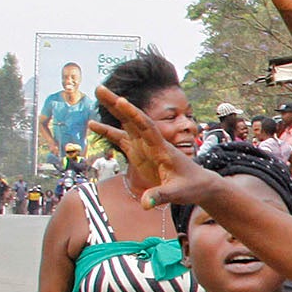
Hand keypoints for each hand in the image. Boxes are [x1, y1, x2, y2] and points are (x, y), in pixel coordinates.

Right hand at [93, 86, 217, 210]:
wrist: (198, 184)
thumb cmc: (190, 186)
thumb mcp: (177, 193)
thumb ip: (160, 196)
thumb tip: (145, 204)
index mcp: (162, 148)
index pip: (147, 127)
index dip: (134, 115)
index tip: (120, 101)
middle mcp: (152, 142)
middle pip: (133, 119)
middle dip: (117, 104)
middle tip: (100, 88)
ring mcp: (144, 146)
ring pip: (126, 124)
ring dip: (112, 109)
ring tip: (98, 93)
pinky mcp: (139, 152)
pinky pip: (120, 139)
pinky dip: (107, 131)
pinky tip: (92, 124)